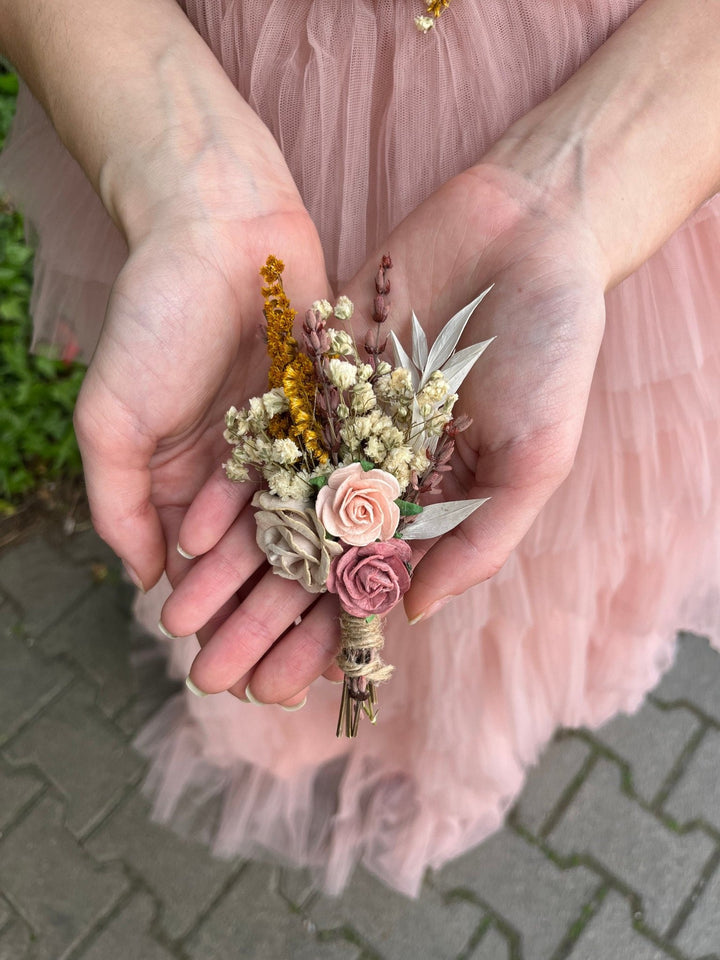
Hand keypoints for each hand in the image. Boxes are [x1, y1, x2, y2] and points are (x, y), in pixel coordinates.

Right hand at [73, 129, 329, 707]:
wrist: (220, 229)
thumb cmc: (155, 320)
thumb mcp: (112, 420)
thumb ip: (120, 502)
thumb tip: (146, 578)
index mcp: (187, 482)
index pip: (200, 574)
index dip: (210, 626)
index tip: (221, 678)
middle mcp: (244, 475)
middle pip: (260, 569)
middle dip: (264, 630)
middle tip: (275, 691)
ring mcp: (295, 449)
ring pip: (312, 540)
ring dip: (317, 600)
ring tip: (331, 658)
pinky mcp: (340, 419)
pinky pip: (354, 488)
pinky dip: (363, 537)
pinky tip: (379, 584)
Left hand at [165, 159, 607, 705]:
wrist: (527, 233)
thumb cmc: (555, 349)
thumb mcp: (534, 456)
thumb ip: (480, 536)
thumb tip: (416, 613)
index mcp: (434, 501)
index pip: (368, 587)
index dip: (319, 642)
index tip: (271, 692)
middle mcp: (384, 470)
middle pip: (310, 559)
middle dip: (258, 617)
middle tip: (205, 672)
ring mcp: (346, 423)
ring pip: (276, 506)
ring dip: (229, 565)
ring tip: (179, 612)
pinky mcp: (318, 374)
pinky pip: (265, 435)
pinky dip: (230, 485)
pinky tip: (188, 528)